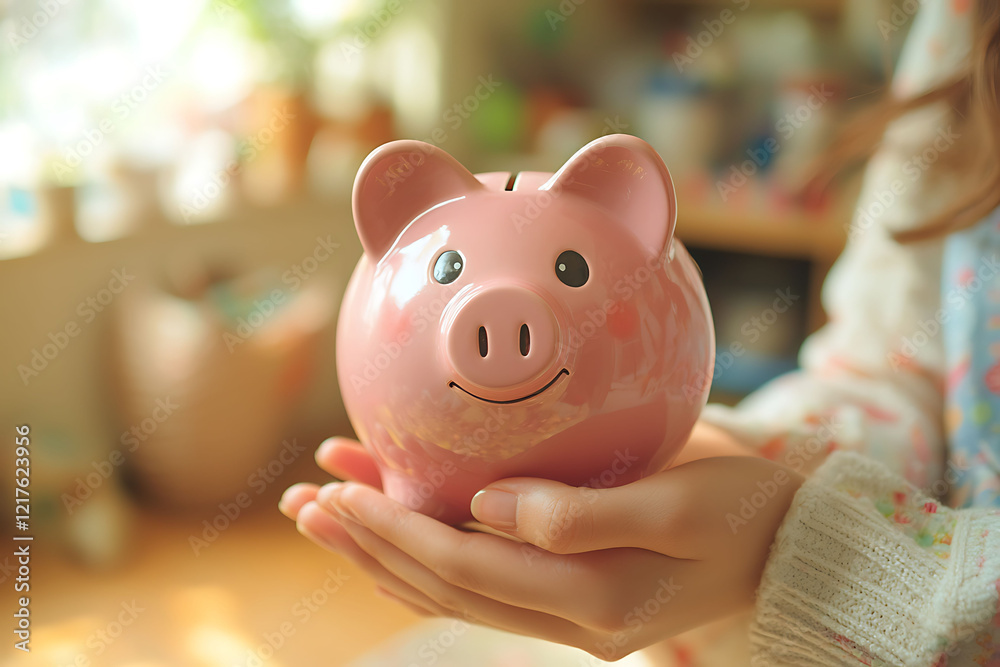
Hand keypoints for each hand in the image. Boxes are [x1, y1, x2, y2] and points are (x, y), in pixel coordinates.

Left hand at [280, 436, 801, 660]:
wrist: (787, 544)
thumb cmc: (743, 510)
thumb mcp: (680, 504)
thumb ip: (583, 513)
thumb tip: (488, 506)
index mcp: (592, 598)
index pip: (468, 568)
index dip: (398, 533)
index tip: (340, 494)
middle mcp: (567, 616)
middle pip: (443, 584)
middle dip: (369, 544)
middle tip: (305, 504)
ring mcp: (565, 609)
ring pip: (452, 584)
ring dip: (382, 551)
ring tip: (322, 510)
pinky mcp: (568, 587)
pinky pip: (481, 572)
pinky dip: (428, 546)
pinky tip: (391, 518)